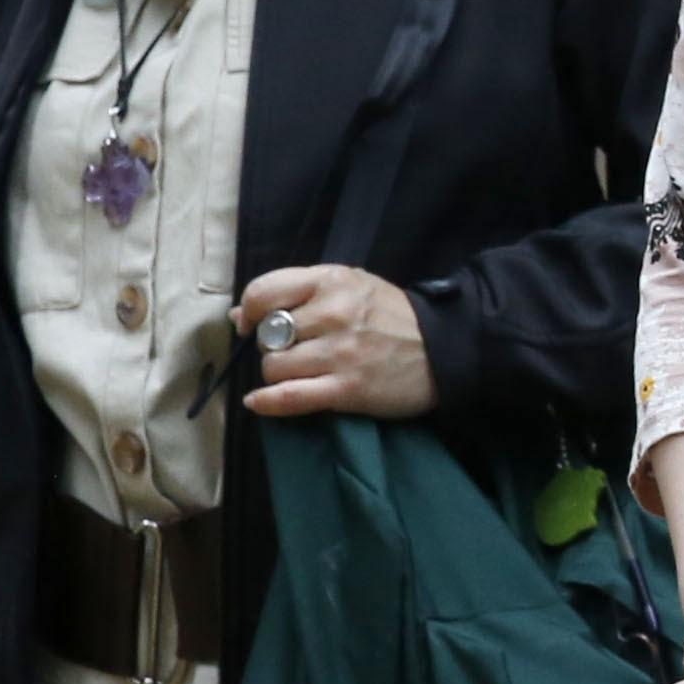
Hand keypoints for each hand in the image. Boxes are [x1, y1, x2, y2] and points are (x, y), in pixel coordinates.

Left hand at [238, 266, 432, 420]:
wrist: (445, 348)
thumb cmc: (392, 316)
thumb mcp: (352, 287)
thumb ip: (299, 294)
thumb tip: (237, 316)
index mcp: (333, 281)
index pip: (264, 292)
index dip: (250, 312)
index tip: (254, 324)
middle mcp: (334, 313)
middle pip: (267, 335)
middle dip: (272, 346)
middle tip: (294, 350)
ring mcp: (340, 353)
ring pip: (274, 367)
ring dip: (279, 373)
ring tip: (301, 372)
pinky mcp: (347, 389)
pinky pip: (289, 397)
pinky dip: (267, 402)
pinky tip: (259, 401)